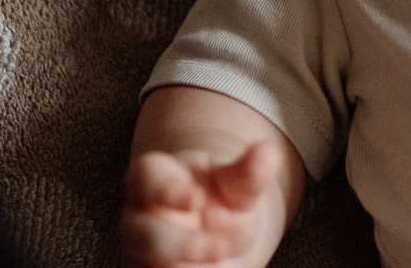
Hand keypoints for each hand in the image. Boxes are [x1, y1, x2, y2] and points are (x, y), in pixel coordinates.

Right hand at [123, 144, 285, 265]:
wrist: (222, 237)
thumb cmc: (220, 199)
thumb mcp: (235, 185)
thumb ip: (248, 172)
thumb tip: (268, 153)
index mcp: (154, 180)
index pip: (144, 176)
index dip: (163, 187)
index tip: (193, 198)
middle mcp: (141, 220)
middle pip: (142, 233)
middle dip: (179, 245)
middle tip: (218, 249)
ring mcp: (145, 257)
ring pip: (150, 266)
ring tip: (220, 263)